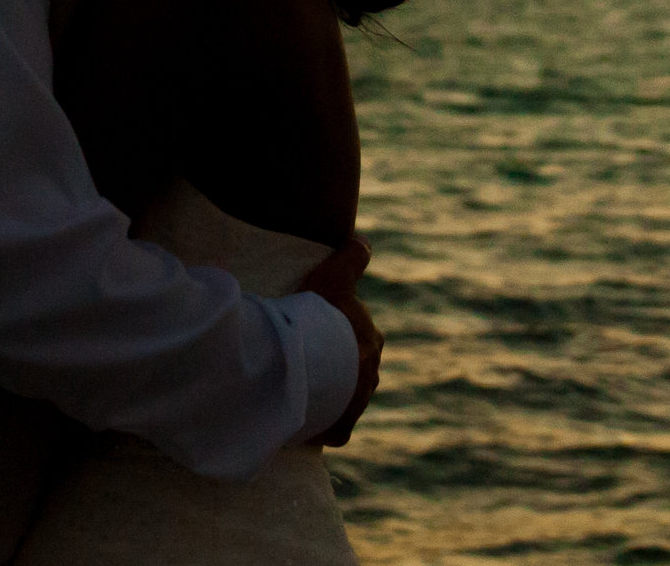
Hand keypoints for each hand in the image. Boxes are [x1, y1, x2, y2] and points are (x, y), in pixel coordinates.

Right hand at [299, 236, 381, 447]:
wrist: (310, 365)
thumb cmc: (321, 319)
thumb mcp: (334, 276)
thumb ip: (352, 256)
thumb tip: (363, 238)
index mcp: (371, 342)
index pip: (357, 338)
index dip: (337, 335)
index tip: (316, 336)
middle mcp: (370, 373)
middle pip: (352, 370)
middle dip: (335, 368)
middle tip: (302, 362)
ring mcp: (357, 403)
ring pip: (344, 399)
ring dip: (327, 396)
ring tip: (298, 390)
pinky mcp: (341, 428)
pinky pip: (333, 430)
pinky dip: (322, 428)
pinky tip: (304, 424)